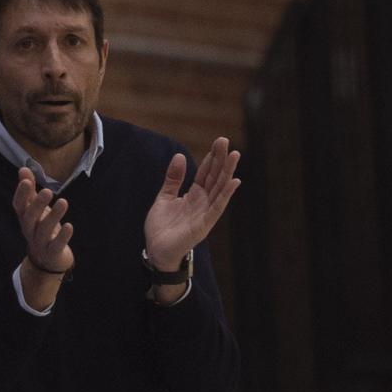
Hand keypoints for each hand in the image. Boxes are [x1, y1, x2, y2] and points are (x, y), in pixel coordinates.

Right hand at [14, 167, 74, 275]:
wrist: (46, 261)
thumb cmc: (41, 229)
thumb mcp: (35, 210)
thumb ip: (29, 190)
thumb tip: (23, 168)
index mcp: (24, 218)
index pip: (18, 206)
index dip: (21, 194)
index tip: (25, 180)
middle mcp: (29, 230)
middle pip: (30, 218)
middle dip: (37, 204)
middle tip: (47, 191)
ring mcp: (40, 243)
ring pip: (44, 230)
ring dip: (53, 216)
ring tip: (63, 202)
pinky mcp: (52, 253)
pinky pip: (56, 245)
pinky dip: (62, 236)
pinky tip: (69, 226)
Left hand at [143, 137, 241, 269]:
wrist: (156, 251)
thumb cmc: (162, 227)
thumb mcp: (164, 198)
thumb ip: (173, 179)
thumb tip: (180, 156)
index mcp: (194, 195)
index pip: (206, 173)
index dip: (212, 157)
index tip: (219, 141)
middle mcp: (203, 202)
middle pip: (215, 177)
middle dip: (221, 159)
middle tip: (226, 141)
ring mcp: (205, 213)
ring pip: (219, 189)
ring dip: (227, 172)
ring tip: (235, 155)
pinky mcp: (204, 225)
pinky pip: (217, 207)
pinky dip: (225, 194)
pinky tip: (234, 182)